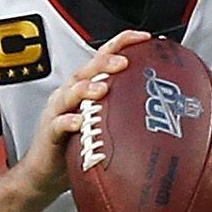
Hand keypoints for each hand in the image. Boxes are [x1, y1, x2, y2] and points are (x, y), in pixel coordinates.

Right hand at [0, 31, 147, 211]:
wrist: (45, 173)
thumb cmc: (76, 147)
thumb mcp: (106, 124)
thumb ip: (126, 111)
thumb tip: (166, 110)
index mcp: (85, 87)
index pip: (103, 57)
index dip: (122, 44)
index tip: (145, 38)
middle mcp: (70, 94)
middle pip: (86, 69)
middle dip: (105, 62)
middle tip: (124, 61)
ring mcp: (58, 112)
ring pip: (70, 92)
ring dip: (87, 88)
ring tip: (103, 88)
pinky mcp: (50, 133)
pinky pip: (59, 124)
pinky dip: (68, 122)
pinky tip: (79, 122)